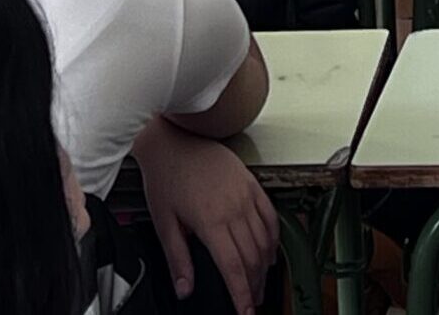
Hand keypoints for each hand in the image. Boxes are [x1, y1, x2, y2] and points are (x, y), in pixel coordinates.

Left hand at [134, 121, 278, 309]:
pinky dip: (273, 239)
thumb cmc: (166, 177)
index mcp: (211, 221)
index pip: (233, 268)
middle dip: (254, 286)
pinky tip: (269, 252)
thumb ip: (178, 259)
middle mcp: (234, 209)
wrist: (174, 140)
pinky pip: (270, 217)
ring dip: (264, 267)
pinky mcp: (252, 185)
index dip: (241, 294)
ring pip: (264, 240)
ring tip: (260, 283)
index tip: (245, 311)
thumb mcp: (164, 222)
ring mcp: (246, 196)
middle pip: (252, 258)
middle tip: (251, 303)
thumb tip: (184, 289)